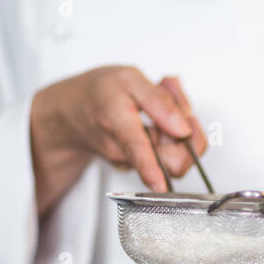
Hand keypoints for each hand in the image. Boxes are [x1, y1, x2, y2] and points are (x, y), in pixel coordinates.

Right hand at [29, 65, 207, 213]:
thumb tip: (184, 128)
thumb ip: (159, 101)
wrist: (74, 112)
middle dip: (189, 135)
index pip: (136, 149)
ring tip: (164, 99)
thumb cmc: (99, 93)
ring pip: (173, 155)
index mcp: (118, 124)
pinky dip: (173, 133)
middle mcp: (125, 152)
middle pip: (171, 162)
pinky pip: (169, 153)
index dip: (150, 168)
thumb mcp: (128, 78)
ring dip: (180, 128)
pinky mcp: (142, 166)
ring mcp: (134, 163)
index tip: (158, 185)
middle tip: (181, 106)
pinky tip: (157, 114)